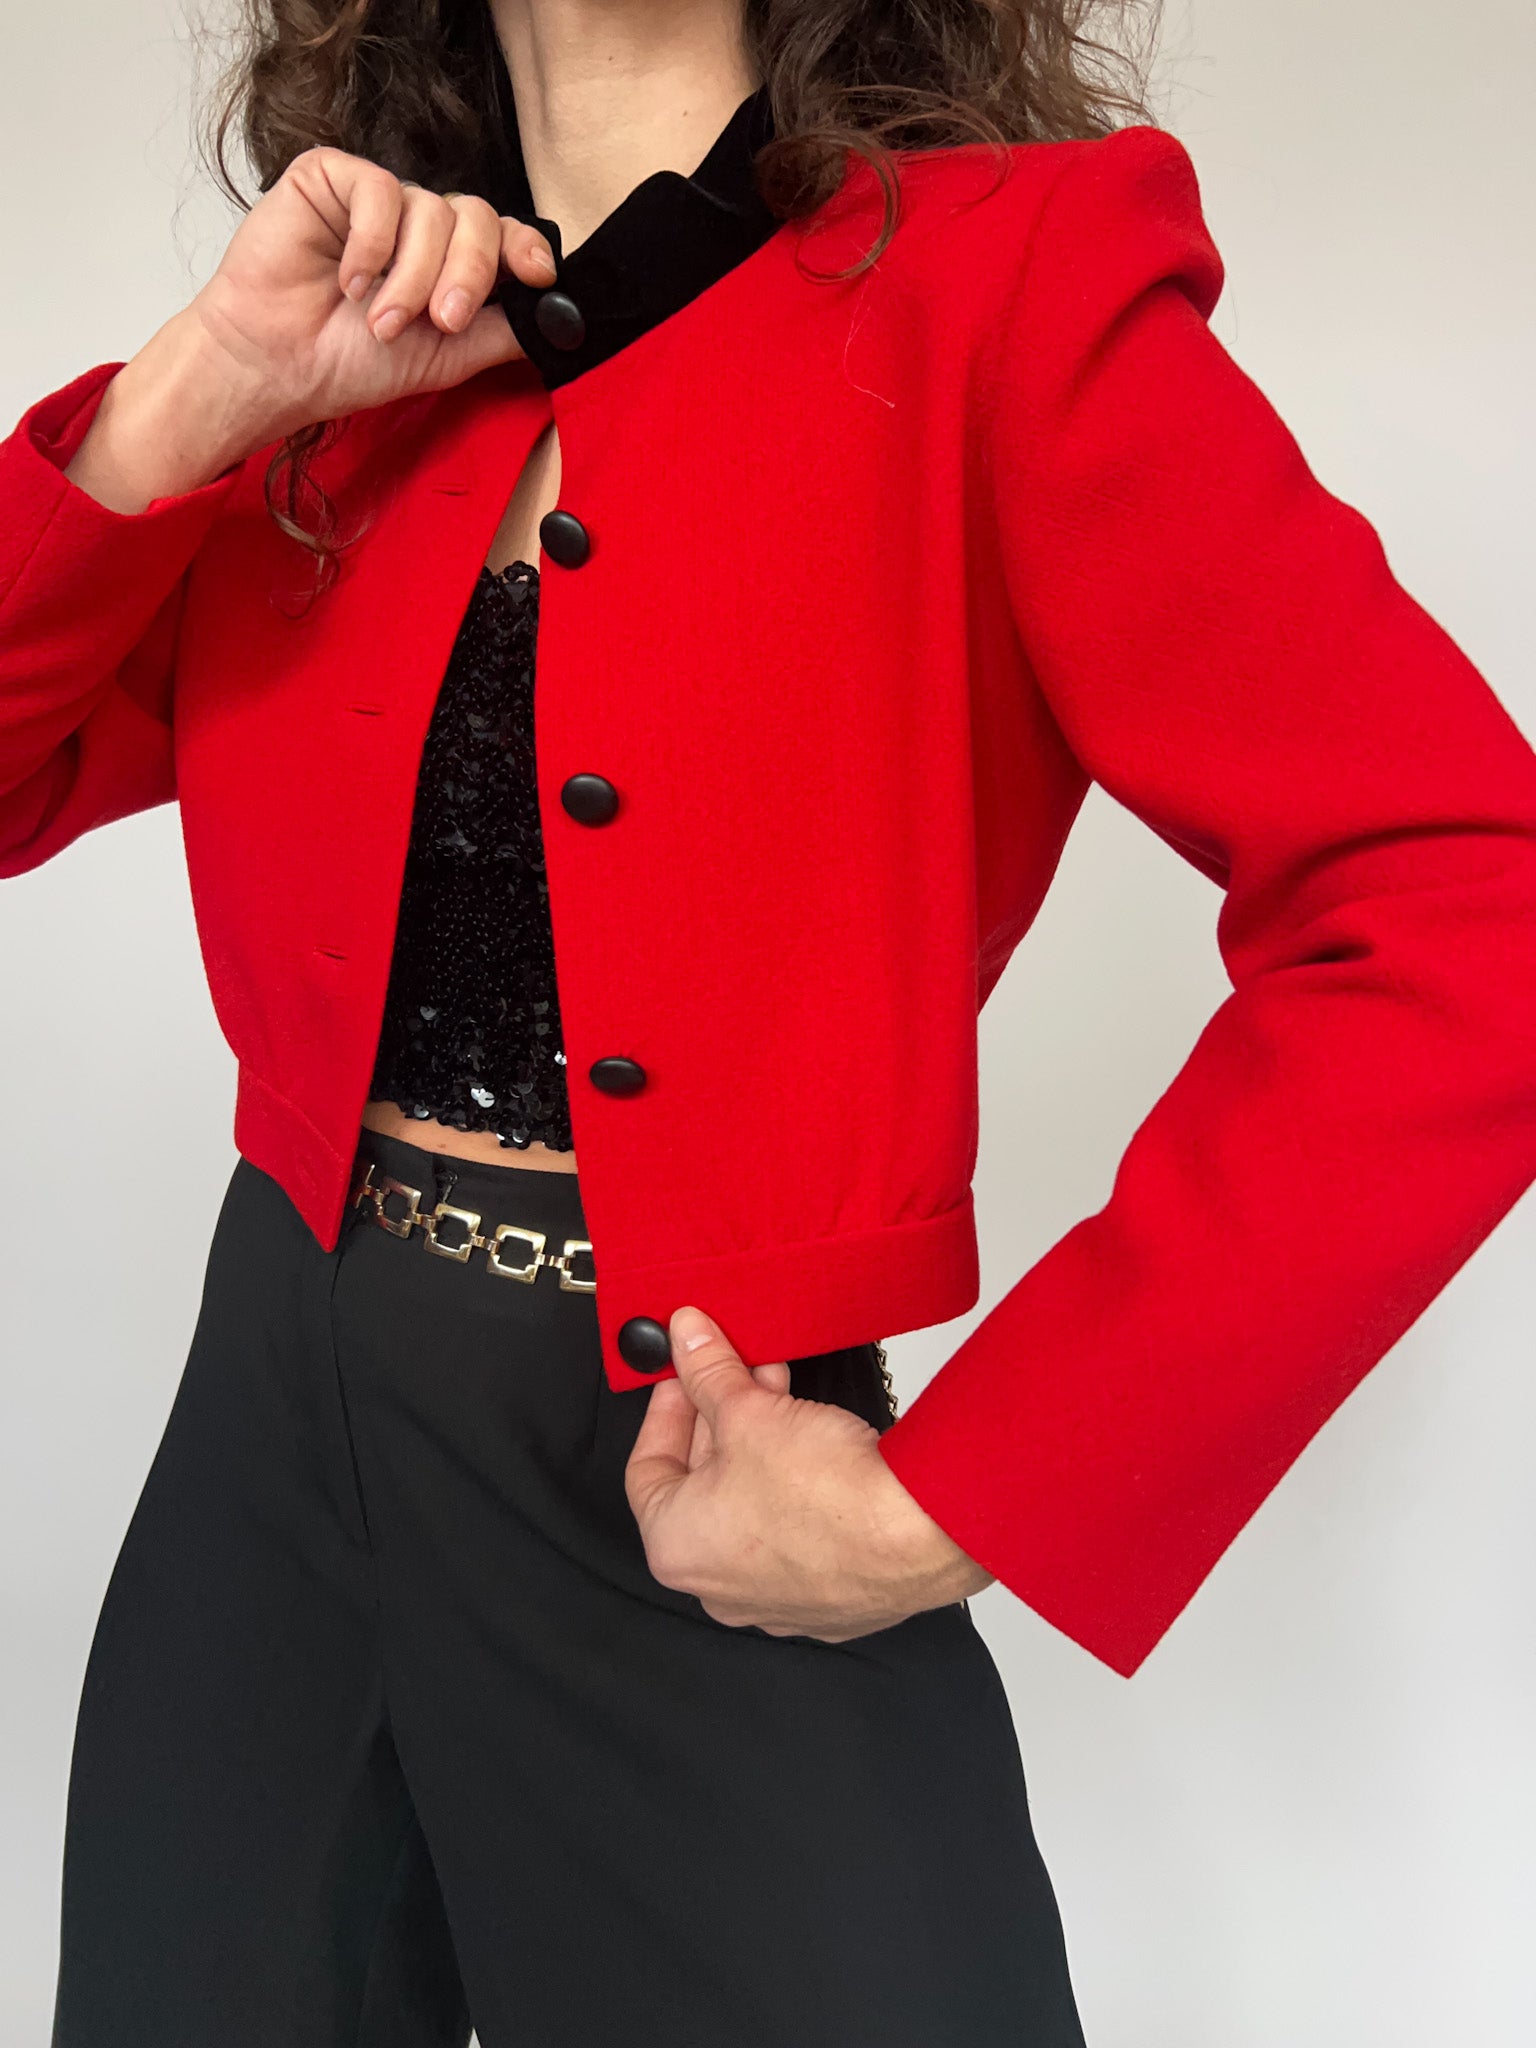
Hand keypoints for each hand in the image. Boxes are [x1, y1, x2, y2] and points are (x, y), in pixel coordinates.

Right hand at [67, 149, 557, 509]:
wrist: (278, 366)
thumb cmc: (350, 363)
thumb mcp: (449, 358)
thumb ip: (505, 332)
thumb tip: (564, 318)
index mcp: (449, 263)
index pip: (504, 236)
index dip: (526, 248)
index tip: (539, 276)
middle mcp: (418, 227)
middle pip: (477, 218)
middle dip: (469, 274)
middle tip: (442, 321)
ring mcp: (377, 200)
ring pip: (432, 209)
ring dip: (412, 276)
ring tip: (380, 320)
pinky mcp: (331, 178)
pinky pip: (380, 191)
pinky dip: (372, 244)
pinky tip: (349, 279)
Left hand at [624, 1306, 993, 1641]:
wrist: (916, 1537)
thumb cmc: (826, 1495)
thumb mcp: (748, 1411)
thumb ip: (707, 1370)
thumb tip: (686, 1338)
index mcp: (676, 1546)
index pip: (646, 1469)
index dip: (664, 1410)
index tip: (682, 1375)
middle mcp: (717, 1586)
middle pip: (701, 1487)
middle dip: (719, 1420)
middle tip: (736, 1373)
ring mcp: (775, 1599)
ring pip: (749, 1509)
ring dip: (758, 1448)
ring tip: (781, 1396)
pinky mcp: (828, 1598)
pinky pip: (796, 1534)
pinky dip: (795, 1488)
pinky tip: (815, 1444)